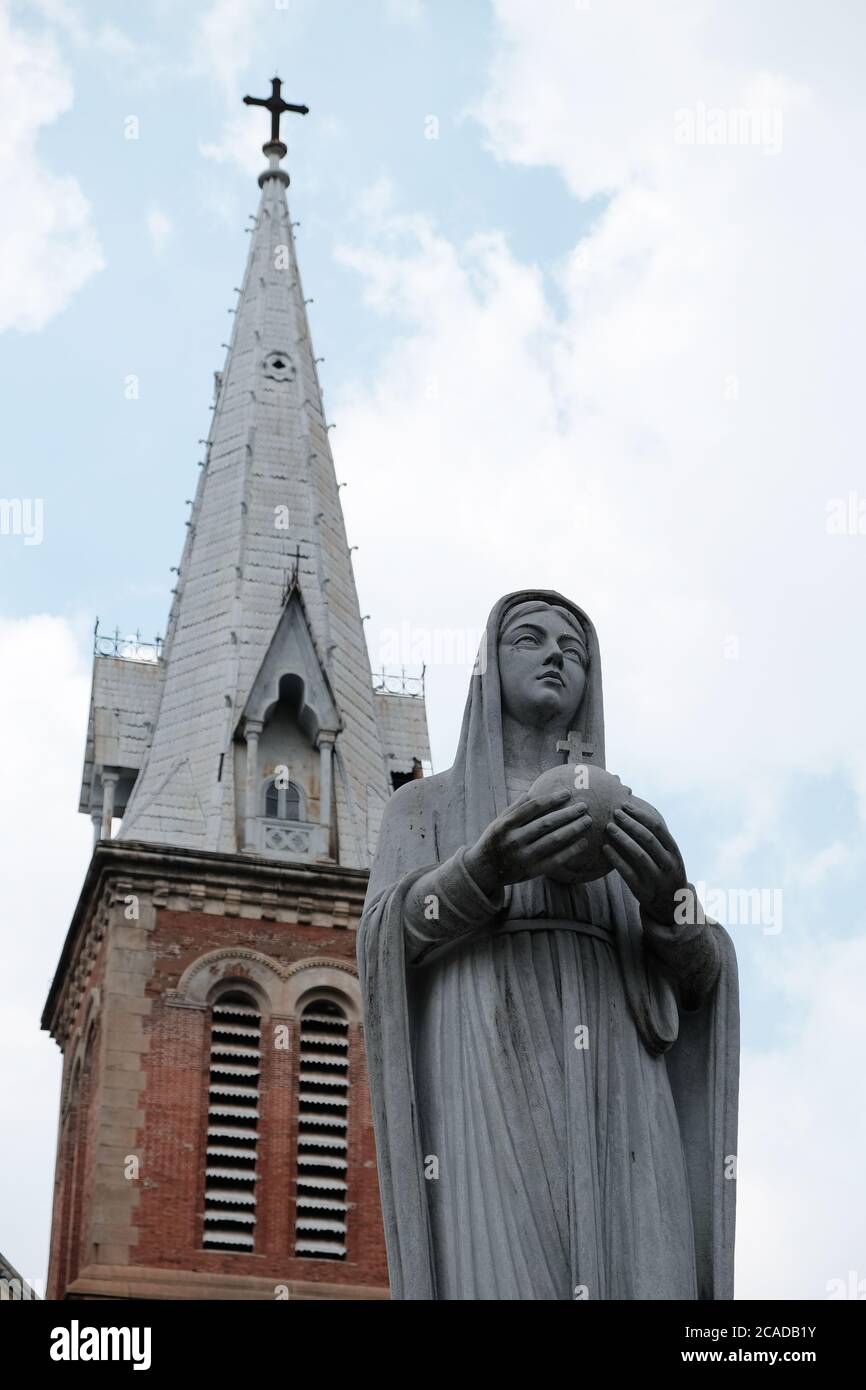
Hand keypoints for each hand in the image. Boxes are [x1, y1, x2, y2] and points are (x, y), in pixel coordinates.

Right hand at [465, 789, 592, 896]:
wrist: (483, 870)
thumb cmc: (493, 841)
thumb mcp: (497, 822)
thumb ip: (514, 808)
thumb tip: (530, 792)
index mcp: (506, 825)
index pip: (533, 807)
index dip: (552, 799)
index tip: (567, 793)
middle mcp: (514, 840)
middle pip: (546, 823)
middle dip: (568, 813)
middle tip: (583, 806)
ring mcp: (523, 857)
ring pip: (553, 840)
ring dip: (573, 829)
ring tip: (587, 821)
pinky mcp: (531, 871)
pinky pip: (555, 860)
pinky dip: (571, 851)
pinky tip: (582, 843)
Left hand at [601, 799, 686, 925]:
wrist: (673, 907)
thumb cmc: (666, 874)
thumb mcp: (669, 858)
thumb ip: (657, 841)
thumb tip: (635, 814)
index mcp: (675, 853)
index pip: (658, 829)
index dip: (641, 815)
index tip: (626, 805)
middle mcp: (669, 865)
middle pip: (648, 839)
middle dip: (630, 823)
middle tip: (614, 812)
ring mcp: (657, 879)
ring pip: (638, 855)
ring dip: (622, 838)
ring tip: (608, 827)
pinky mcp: (644, 891)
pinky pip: (628, 873)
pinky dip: (616, 859)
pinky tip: (605, 848)